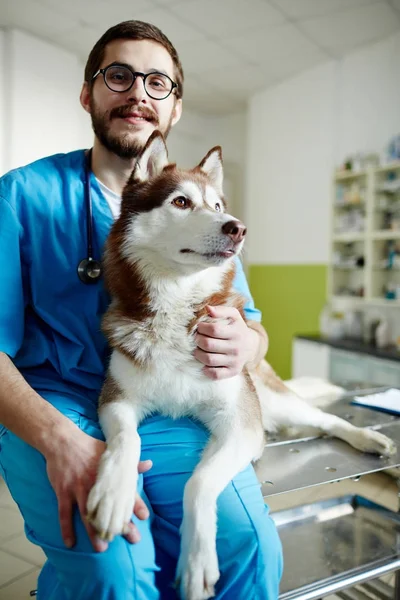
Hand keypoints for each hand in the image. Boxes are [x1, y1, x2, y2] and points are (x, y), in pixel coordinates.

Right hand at [45, 425, 151, 551]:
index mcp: (108, 476)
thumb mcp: (110, 453)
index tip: (144, 517)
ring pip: (87, 515)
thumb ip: (128, 464)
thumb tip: (148, 464)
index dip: (135, 504)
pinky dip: (66, 528)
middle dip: (119, 525)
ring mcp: (78, 488)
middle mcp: (95, 484)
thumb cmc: (89, 447)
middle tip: (131, 540)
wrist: (63, 440)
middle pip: (108, 508)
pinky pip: (64, 513)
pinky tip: (70, 543)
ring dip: (94, 532)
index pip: (125, 491)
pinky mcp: (63, 491)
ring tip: (101, 548)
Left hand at [194, 306, 259, 379]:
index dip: (202, 328)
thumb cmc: (237, 328)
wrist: (251, 346)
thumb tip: (207, 309)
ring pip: (209, 360)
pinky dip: (206, 370)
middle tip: (196, 338)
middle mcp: (237, 348)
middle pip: (209, 345)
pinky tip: (203, 363)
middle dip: (197, 340)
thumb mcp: (233, 315)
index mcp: (236, 332)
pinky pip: (215, 374)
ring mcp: (235, 361)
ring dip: (198, 354)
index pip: (214, 330)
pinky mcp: (233, 372)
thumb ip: (220, 310)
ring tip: (197, 349)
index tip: (199, 327)